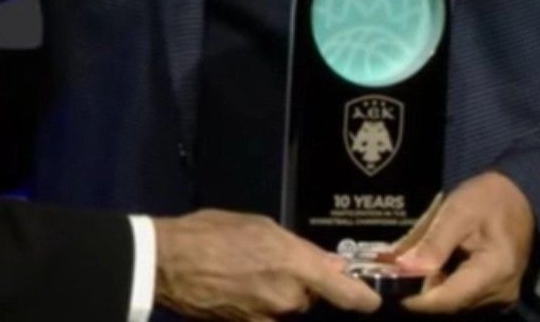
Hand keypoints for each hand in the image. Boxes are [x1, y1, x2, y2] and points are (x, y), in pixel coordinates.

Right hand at [154, 209, 382, 319]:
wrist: (167, 263)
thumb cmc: (212, 233)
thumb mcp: (261, 227)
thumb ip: (300, 249)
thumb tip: (329, 265)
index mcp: (297, 267)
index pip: (348, 296)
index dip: (364, 300)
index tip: (372, 302)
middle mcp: (288, 301)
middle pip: (312, 300)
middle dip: (302, 286)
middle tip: (275, 264)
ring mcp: (266, 320)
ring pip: (288, 311)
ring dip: (279, 297)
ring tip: (249, 273)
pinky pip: (265, 318)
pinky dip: (260, 306)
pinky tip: (239, 288)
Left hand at [390, 171, 534, 313]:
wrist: (521, 196)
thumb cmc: (490, 198)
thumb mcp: (458, 211)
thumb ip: (433, 242)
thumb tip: (404, 268)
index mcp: (495, 271)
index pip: (448, 299)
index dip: (416, 299)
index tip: (390, 288)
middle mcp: (502, 292)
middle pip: (451, 304)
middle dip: (421, 291)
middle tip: (395, 272)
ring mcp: (502, 296)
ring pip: (456, 303)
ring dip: (433, 289)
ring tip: (413, 266)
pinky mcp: (498, 294)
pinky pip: (465, 297)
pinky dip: (446, 286)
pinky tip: (434, 269)